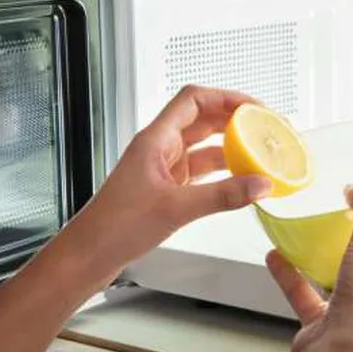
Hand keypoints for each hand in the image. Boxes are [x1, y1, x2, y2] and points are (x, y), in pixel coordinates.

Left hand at [68, 85, 272, 278]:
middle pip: (202, 119)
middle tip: (262, 127)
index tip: (252, 107)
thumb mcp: (176, 208)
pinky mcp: (166, 188)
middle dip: (234, 120)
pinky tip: (238, 180)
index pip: (194, 100)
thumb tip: (258, 185)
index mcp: (155, 140)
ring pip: (203, 146)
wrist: (91, 254)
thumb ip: (223, 196)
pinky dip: (221, 172)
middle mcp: (159, 148)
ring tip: (256, 153)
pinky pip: (200, 171)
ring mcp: (162, 168)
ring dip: (230, 147)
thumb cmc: (114, 226)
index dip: (226, 97)